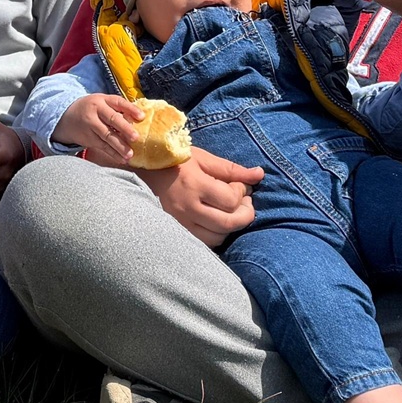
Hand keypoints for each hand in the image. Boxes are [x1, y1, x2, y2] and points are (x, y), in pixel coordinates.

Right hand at [52, 92, 146, 168]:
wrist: (66, 116)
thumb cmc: (92, 109)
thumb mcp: (102, 102)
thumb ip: (117, 109)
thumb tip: (139, 121)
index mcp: (103, 100)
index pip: (118, 102)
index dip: (130, 109)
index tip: (141, 117)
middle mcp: (96, 111)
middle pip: (112, 119)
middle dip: (124, 129)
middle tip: (136, 137)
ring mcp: (90, 125)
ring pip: (107, 136)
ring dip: (119, 146)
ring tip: (130, 154)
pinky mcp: (88, 138)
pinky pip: (102, 146)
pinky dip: (113, 153)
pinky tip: (122, 159)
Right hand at [145, 150, 260, 244]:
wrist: (142, 172)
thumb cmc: (175, 162)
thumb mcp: (203, 159)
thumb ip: (232, 169)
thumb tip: (259, 174)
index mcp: (194, 185)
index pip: (231, 200)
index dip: (242, 193)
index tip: (240, 185)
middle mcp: (187, 207)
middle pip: (228, 223)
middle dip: (245, 215)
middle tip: (247, 204)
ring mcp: (180, 223)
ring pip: (217, 237)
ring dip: (231, 226)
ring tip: (232, 212)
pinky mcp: (176, 231)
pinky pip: (203, 243)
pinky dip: (216, 235)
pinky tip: (217, 222)